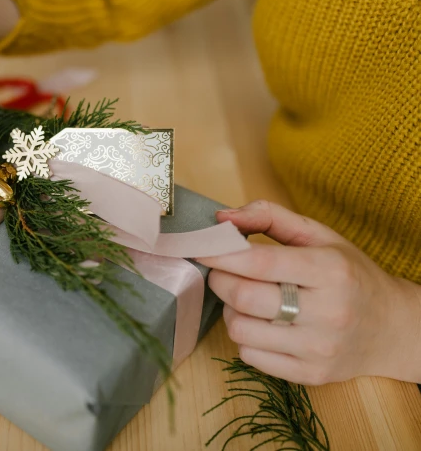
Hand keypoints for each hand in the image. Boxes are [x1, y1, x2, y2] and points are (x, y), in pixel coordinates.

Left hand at [199, 200, 420, 384]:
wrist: (391, 328)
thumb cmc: (349, 275)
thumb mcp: (320, 236)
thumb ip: (270, 217)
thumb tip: (221, 218)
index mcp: (331, 270)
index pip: (260, 263)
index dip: (221, 255)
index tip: (201, 248)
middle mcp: (328, 312)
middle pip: (244, 298)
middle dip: (221, 281)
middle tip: (222, 272)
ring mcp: (319, 348)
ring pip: (240, 330)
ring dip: (231, 311)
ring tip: (246, 300)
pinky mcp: (310, 375)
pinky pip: (249, 357)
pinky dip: (245, 339)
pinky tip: (261, 325)